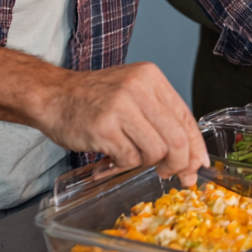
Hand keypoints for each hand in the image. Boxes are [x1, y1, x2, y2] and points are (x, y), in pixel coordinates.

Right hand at [0, 45, 207, 184]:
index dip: (195, 146)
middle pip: (176, 138)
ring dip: (145, 163)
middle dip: (178, 163)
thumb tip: (192, 157)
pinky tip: (112, 158)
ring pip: (155, 151)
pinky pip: (129, 159)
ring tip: (129, 157)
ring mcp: (120, 107)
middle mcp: (139, 88)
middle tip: (171, 175)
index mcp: (152, 77)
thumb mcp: (134, 93)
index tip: (198, 165)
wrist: (53, 95)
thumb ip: (161, 117)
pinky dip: (123, 165)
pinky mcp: (103, 128)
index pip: (185, 116)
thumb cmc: (96, 99)